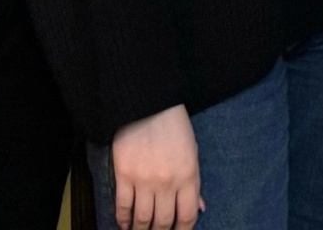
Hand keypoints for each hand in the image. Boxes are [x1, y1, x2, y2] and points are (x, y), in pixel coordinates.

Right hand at [110, 104, 200, 229]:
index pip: (188, 215)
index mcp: (189, 176)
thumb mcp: (192, 152)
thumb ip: (195, 183)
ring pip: (142, 219)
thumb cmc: (174, 127)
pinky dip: (122, 220)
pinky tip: (124, 225)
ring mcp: (144, 181)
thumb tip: (200, 208)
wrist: (148, 105)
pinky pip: (123, 206)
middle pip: (164, 221)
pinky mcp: (124, 176)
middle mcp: (167, 183)